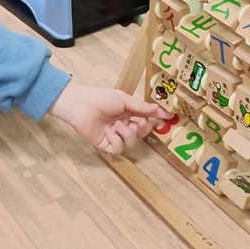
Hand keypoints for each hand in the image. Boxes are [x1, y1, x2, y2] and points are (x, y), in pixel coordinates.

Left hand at [47, 78, 169, 154]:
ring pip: (131, 144)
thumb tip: (159, 110)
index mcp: (128, 114)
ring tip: (117, 125)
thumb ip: (142, 107)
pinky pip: (118, 149)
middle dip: (142, 129)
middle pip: (140, 135)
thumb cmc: (101, 98)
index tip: (168, 118)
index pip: (145, 120)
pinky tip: (109, 131)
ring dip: (127, 134)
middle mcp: (122, 126)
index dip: (156, 120)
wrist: (81, 104)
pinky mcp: (105, 145)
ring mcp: (114, 136)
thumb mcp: (124, 100)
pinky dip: (116, 140)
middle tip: (139, 122)